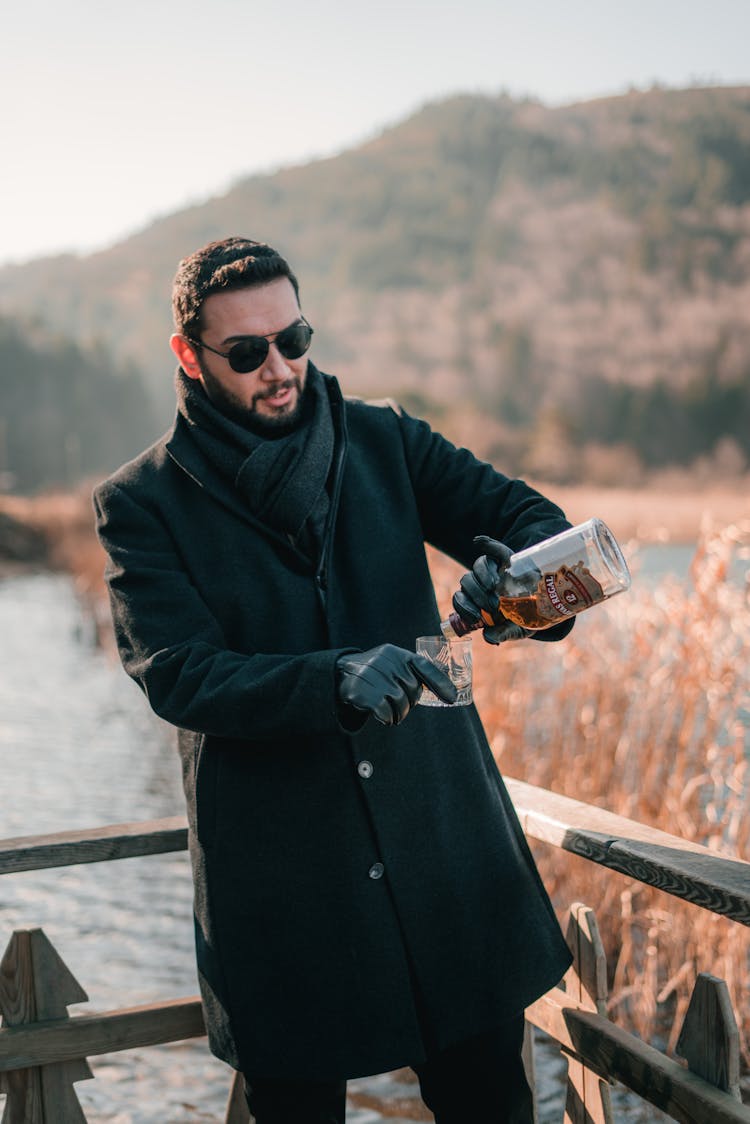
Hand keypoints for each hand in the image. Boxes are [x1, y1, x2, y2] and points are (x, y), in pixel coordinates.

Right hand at [336, 643, 456, 725]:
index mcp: (396, 653)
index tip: (453, 698)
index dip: (439, 683)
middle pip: (412, 690)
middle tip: (401, 706)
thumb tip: (451, 694)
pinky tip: (383, 717)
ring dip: (399, 714)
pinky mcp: (360, 691)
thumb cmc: (377, 673)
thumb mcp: (394, 666)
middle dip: (410, 703)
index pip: (423, 666)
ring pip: (400, 702)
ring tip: (393, 714)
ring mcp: (371, 675)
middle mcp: (384, 660)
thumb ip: (415, 674)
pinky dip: (387, 718)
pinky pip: (384, 711)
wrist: (342, 674)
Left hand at [452, 536, 537, 644]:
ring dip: (481, 575)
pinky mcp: (507, 558)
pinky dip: (485, 543)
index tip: (476, 615)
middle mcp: (482, 585)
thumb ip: (503, 633)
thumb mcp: (517, 629)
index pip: (460, 600)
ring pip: (477, 566)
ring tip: (494, 585)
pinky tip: (478, 541)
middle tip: (492, 604)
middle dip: (475, 594)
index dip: (463, 607)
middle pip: (467, 582)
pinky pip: (493, 549)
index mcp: (478, 602)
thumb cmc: (528, 618)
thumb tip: (488, 637)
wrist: (549, 604)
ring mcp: (494, 570)